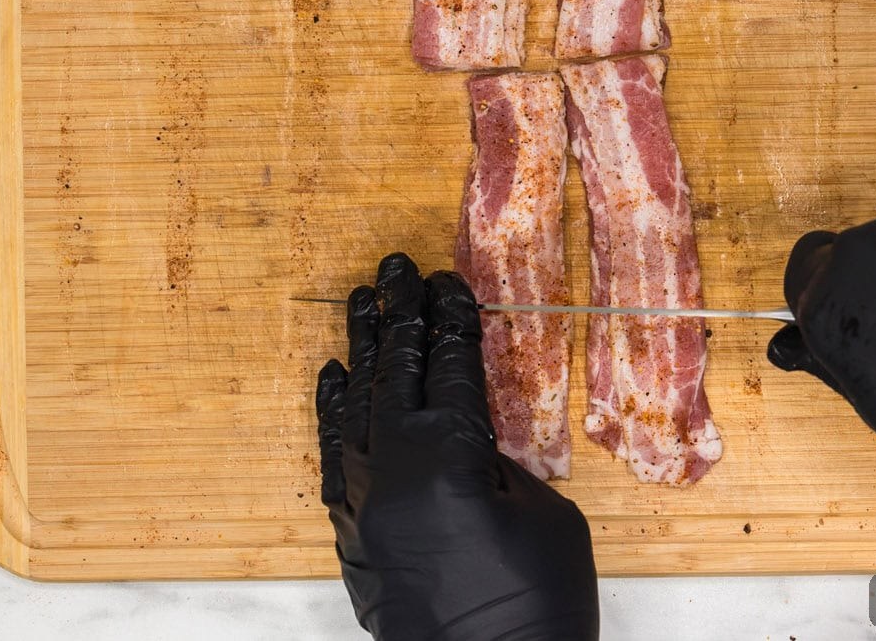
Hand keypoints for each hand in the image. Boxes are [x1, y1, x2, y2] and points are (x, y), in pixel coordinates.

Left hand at [315, 253, 598, 640]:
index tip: (445, 282)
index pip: (446, 368)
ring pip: (355, 406)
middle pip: (394, 373)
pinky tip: (333, 376)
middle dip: (398, 316)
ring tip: (361, 300)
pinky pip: (333, 455)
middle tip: (397, 269)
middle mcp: (392, 472)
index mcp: (447, 459)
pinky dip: (332, 411)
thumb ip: (497, 459)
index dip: (450, 321)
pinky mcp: (351, 533)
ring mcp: (363, 502)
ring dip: (361, 349)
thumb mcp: (543, 516)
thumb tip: (464, 432)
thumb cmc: (537, 607)